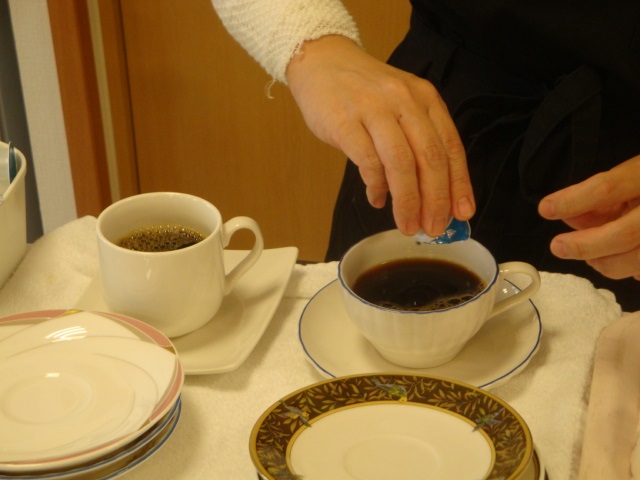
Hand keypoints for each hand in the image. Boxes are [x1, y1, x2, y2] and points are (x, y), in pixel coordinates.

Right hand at [285, 35, 474, 236]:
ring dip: (407, 200)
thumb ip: (417, 141)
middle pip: (429, 158)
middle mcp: (404, 102)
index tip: (462, 213)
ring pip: (401, 163)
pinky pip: (368, 162)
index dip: (458, 183)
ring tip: (408, 225)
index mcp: (425, 99)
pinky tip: (377, 200)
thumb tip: (430, 193)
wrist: (321, 63)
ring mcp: (374, 110)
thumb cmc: (363, 92)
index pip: (450, 146)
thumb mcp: (401, 105)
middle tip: (433, 228)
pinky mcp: (345, 122)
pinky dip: (376, 187)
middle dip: (435, 200)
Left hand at [538, 156, 639, 280]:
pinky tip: (621, 258)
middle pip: (625, 233)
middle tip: (557, 246)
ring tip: (588, 255)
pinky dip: (629, 268)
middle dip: (586, 245)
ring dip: (604, 262)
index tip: (545, 209)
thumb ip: (599, 197)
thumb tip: (564, 215)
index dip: (573, 200)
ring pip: (637, 261)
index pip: (607, 187)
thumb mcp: (631, 176)